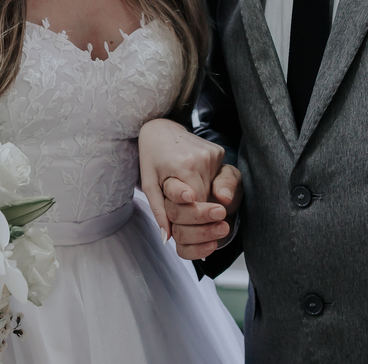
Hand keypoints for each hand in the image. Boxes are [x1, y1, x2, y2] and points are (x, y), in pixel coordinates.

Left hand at [138, 118, 225, 241]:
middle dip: (197, 209)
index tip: (189, 226)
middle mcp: (202, 158)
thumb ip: (159, 210)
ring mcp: (212, 153)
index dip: (192, 216)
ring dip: (203, 196)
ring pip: (213, 188)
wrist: (161, 129)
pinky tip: (195, 177)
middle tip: (187, 214)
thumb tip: (166, 238)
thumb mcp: (149, 184)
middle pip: (206, 197)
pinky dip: (207, 184)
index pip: (196, 203)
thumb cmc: (152, 157)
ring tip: (188, 191)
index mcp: (183, 166)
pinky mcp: (218, 151)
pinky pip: (216, 177)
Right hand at [164, 163, 241, 259]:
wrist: (229, 206)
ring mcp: (177, 225)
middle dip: (198, 215)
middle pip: (174, 214)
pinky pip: (183, 251)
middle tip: (221, 212)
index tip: (191, 196)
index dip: (177, 193)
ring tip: (224, 227)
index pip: (170, 189)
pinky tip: (213, 244)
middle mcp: (173, 205)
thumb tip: (223, 197)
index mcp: (179, 184)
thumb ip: (226, 182)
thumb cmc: (224, 187)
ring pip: (178, 233)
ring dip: (203, 233)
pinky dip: (198, 250)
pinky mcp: (184, 242)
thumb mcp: (230, 178)